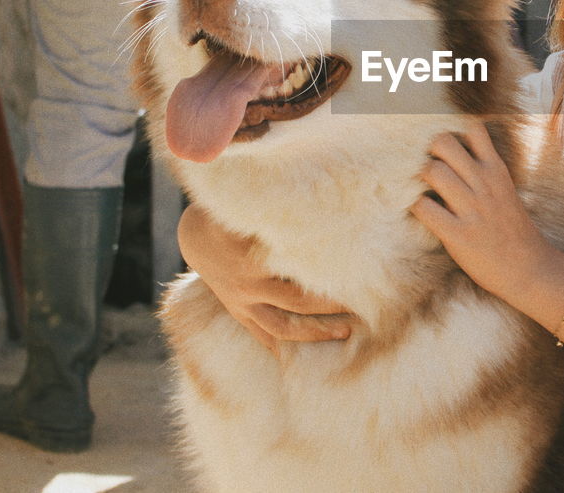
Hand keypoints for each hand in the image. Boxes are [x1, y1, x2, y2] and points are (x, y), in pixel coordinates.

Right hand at [177, 203, 355, 351]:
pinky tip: (306, 360)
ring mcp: (242, 301)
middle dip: (333, 304)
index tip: (362, 275)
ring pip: (283, 326)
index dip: (331, 271)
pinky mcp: (238, 312)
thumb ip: (288, 211)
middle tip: (366, 305)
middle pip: (299, 300)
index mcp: (255, 253)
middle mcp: (249, 281)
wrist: (196, 235)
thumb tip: (332, 203)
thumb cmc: (239, 214)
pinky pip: (262, 336)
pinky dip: (283, 348)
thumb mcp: (257, 207)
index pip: (301, 264)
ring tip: (346, 332)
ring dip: (316, 332)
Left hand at [410, 121, 557, 299]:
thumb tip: (451, 156)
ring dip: (418, 178)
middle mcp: (484, 183)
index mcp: (496, 170)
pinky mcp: (458, 234)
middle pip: (443, 142)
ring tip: (422, 191)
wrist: (530, 269)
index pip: (472, 129)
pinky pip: (424, 208)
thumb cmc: (512, 229)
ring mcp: (471, 208)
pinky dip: (416, 207)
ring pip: (431, 171)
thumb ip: (484, 171)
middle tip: (428, 169)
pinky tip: (422, 213)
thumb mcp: (505, 189)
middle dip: (429, 151)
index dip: (453, 134)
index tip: (446, 150)